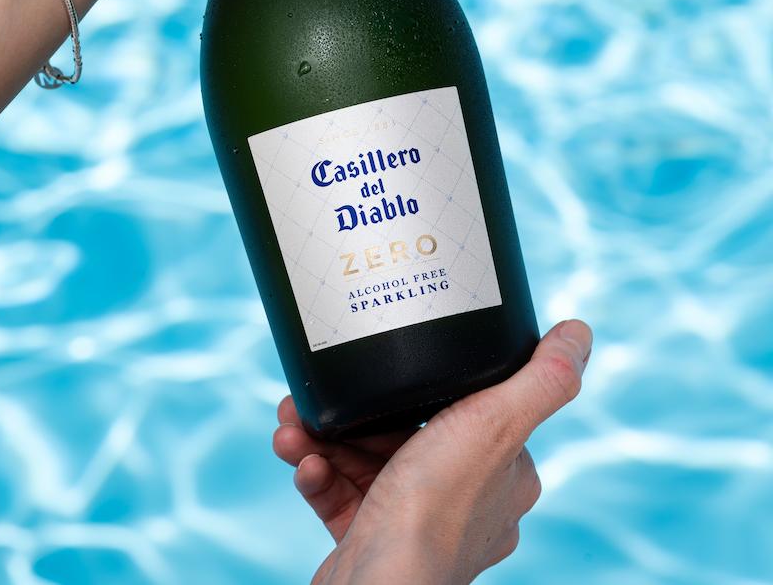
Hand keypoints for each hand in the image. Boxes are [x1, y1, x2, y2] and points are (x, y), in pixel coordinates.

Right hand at [273, 319, 592, 584]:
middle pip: (407, 433)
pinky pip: (341, 496)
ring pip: (366, 462)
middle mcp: (466, 504)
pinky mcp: (372, 544)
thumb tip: (580, 332)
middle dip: (358, 410)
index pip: (470, 410)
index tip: (386, 358)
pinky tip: (302, 460)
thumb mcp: (496, 423)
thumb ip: (543, 379)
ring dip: (327, 438)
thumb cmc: (437, 510)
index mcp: (504, 475)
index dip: (425, 382)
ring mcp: (417, 526)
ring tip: (295, 424)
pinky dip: (319, 474)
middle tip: (320, 394)